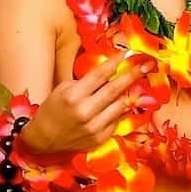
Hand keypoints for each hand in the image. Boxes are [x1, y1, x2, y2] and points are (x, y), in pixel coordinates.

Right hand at [19, 58, 146, 154]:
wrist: (43, 138)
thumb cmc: (53, 109)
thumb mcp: (63, 89)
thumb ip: (86, 82)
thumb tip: (110, 73)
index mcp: (73, 95)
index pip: (99, 75)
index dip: (115, 62)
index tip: (128, 53)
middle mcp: (84, 111)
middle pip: (114, 89)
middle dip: (132, 75)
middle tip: (147, 64)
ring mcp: (93, 127)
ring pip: (120, 106)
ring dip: (129, 93)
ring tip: (137, 82)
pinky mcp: (99, 138)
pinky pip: (116, 120)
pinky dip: (119, 110)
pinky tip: (119, 103)